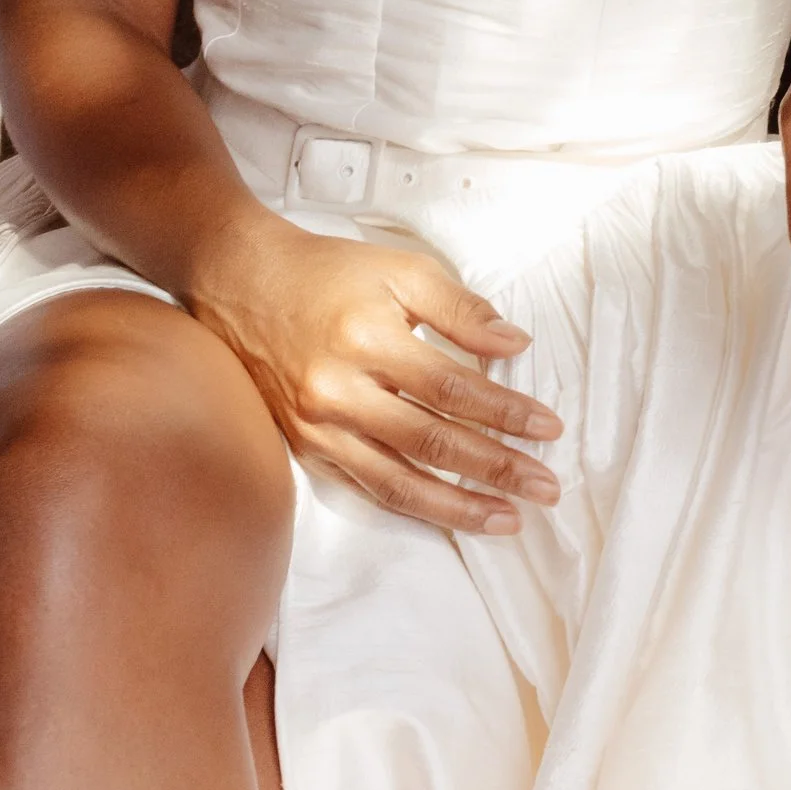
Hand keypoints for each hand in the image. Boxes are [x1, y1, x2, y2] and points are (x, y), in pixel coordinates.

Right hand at [189, 206, 562, 534]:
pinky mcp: (306, 448)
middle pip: (432, 442)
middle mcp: (340, 391)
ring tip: (508, 519)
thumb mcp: (401, 271)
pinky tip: (448, 513)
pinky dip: (413, 505)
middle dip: (496, 468)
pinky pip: (367, 487)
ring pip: (399, 481)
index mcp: (367, 339)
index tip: (547, 428)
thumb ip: (461, 310)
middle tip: (544, 487)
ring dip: (459, 506)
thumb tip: (514, 346)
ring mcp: (319, 427)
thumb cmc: (327, 274)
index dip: (505, 412)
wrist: (243, 284)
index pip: (452, 388)